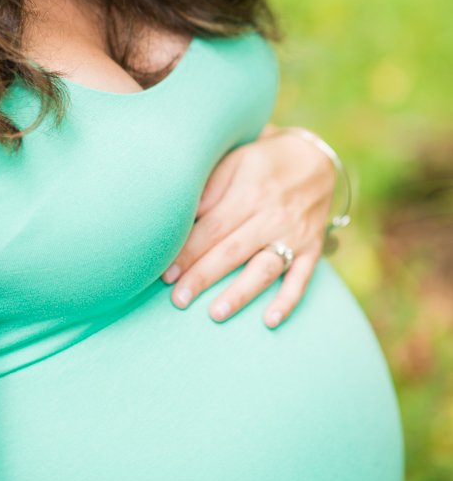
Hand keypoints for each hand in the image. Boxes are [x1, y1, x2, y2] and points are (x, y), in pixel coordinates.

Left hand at [162, 126, 336, 327]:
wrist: (314, 160)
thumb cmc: (262, 162)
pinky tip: (270, 321)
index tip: (166, 273)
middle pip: (232, 251)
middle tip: (178, 299)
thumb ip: (210, 187)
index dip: (188, 252)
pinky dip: (288, 301)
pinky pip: (301, 278)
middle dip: (204, 276)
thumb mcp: (235, 160)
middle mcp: (273, 216)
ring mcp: (295, 235)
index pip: (213, 228)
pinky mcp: (312, 249)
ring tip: (216, 313)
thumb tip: (183, 214)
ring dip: (241, 293)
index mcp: (250, 193)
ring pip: (264, 269)